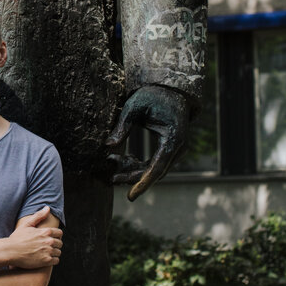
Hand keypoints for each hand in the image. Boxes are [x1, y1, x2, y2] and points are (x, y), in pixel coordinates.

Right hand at [6, 206, 61, 268]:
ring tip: (46, 253)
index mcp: (46, 231)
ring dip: (54, 253)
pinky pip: (56, 261)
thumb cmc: (17, 238)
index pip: (59, 233)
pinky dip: (52, 260)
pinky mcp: (46, 261)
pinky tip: (46, 259)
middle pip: (60, 243)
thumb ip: (39, 216)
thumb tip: (47, 208)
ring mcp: (48, 251)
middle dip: (55, 245)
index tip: (51, 238)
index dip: (56, 236)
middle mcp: (49, 241)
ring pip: (58, 252)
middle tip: (48, 247)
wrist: (11, 251)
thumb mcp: (27, 224)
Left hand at [106, 85, 189, 201]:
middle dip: (133, 177)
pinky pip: (155, 163)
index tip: (130, 196)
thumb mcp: (134, 107)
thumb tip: (107, 146)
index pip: (157, 168)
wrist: (170, 89)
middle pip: (155, 171)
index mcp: (172, 139)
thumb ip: (122, 126)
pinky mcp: (170, 149)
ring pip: (154, 169)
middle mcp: (178, 148)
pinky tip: (123, 158)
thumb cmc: (151, 96)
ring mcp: (176, 150)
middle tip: (112, 178)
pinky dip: (140, 163)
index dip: (143, 183)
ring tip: (113, 165)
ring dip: (134, 170)